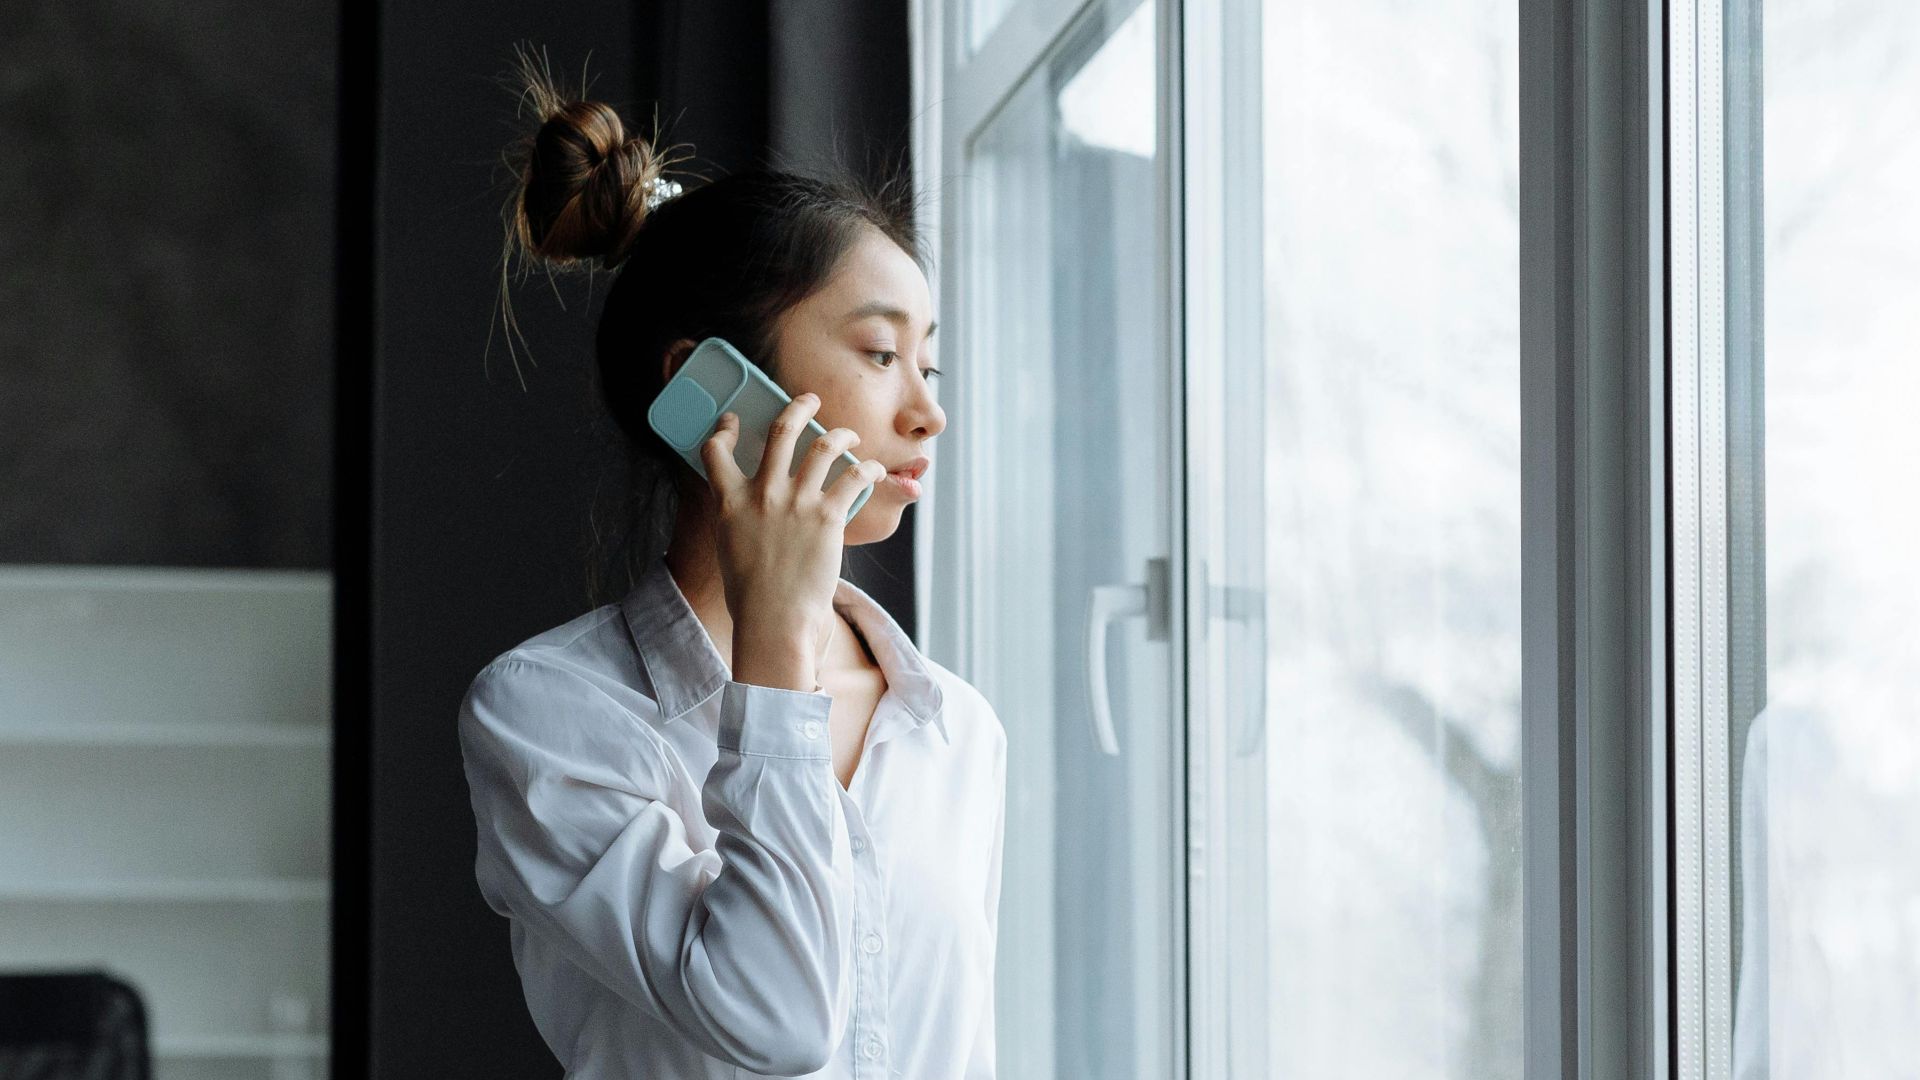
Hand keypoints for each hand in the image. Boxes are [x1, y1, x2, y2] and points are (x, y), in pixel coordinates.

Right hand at [698, 392, 886, 690]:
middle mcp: (762, 494)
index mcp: (730, 503)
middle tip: (809, 400)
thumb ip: (740, 520)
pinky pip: (853, 477)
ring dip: (841, 434)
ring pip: (823, 446)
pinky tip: (874, 470)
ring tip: (850, 435)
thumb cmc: (752, 596)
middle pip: (780, 431)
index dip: (724, 429)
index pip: (715, 452)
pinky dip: (867, 469)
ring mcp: (796, 503)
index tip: (733, 420)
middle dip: (798, 407)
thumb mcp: (731, 549)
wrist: (775, 621)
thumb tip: (752, 511)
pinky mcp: (828, 517)